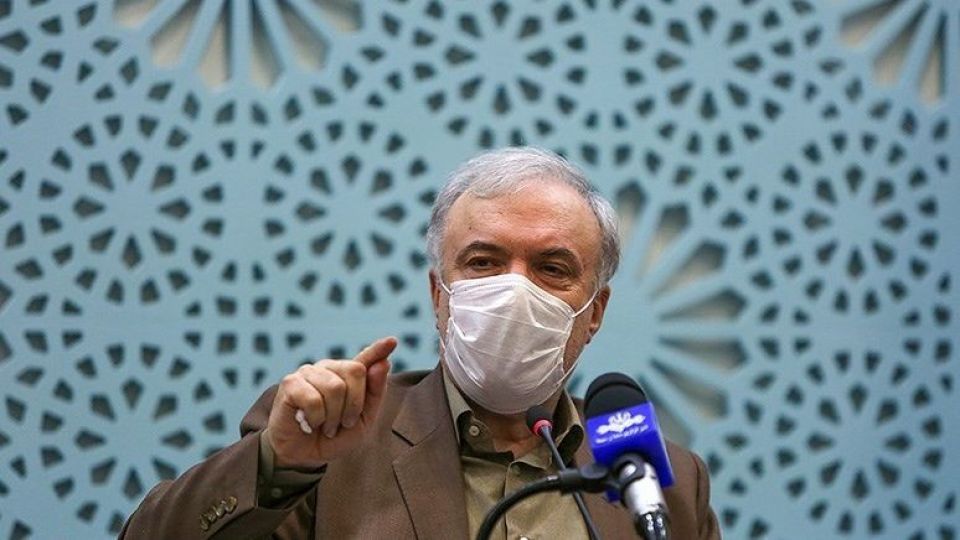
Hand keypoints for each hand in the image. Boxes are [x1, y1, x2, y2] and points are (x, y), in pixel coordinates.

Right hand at [264, 336, 396, 468]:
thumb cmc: (333, 437)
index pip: (366, 359)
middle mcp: (328, 368)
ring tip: (325, 426)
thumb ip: (375, 394)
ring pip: (335, 387)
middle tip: (342, 423)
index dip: (379, 350)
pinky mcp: (290, 383)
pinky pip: (313, 399)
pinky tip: (308, 423)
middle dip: (354, 405)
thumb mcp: (362, 422)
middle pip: (356, 371)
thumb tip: (384, 363)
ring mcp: (308, 372)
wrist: (303, 456)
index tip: (392, 341)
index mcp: (347, 376)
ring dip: (333, 416)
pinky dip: (315, 418)